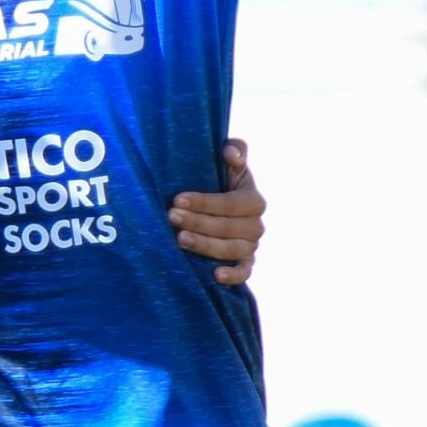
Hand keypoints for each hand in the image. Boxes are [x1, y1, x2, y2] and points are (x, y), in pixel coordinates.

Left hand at [168, 138, 265, 286]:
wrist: (213, 210)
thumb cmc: (218, 183)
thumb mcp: (227, 164)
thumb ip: (235, 150)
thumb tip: (230, 153)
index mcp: (253, 200)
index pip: (233, 203)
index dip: (206, 202)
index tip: (178, 199)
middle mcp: (255, 225)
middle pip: (230, 228)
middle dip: (199, 222)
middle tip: (171, 217)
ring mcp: (250, 246)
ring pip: (232, 250)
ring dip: (206, 245)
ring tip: (180, 239)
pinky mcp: (244, 264)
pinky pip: (245, 273)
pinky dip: (233, 275)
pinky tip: (215, 275)